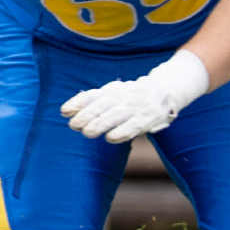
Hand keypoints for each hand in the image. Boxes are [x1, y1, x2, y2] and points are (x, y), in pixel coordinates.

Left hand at [61, 49, 209, 142]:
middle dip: (87, 115)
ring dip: (101, 124)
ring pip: (117, 115)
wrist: (165, 91)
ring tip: (88, 133)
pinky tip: (111, 138)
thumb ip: (89, 101)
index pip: (93, 95)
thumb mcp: (111, 93)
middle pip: (103, 105)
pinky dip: (122, 132)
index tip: (64, 111)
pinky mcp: (147, 119)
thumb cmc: (129, 96)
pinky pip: (134, 126)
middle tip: (74, 125)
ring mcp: (136, 108)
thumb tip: (64, 111)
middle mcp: (123, 97)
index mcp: (113, 90)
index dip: (78, 103)